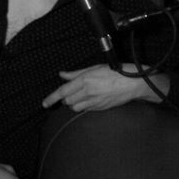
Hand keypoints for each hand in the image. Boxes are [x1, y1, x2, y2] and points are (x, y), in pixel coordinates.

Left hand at [42, 65, 169, 111]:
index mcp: (85, 80)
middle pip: (68, 101)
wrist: (134, 84)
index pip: (63, 91)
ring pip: (75, 107)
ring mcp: (94, 101)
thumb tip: (62, 74)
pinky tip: (90, 99)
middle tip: (71, 92)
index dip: (51, 98)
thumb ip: (76, 73)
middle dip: (66, 98)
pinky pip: (86, 109)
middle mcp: (88, 92)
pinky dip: (83, 106)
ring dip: (74, 103)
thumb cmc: (116, 72)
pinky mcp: (100, 108)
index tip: (44, 103)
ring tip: (80, 96)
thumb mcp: (94, 68)